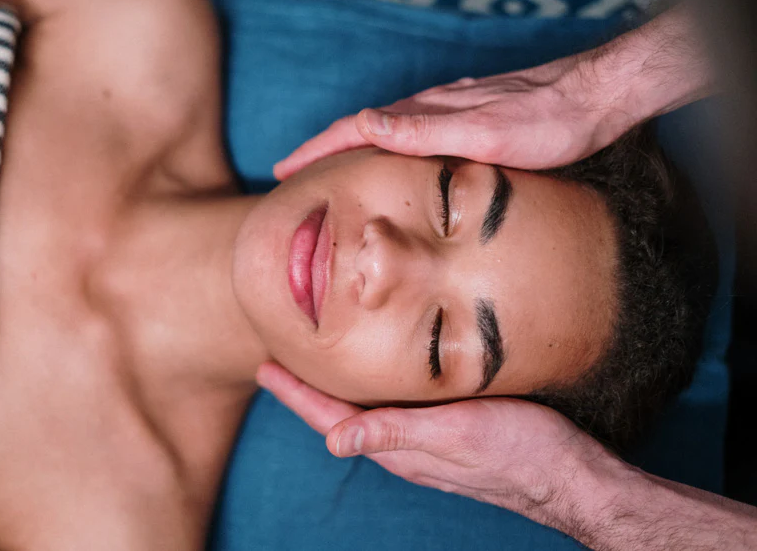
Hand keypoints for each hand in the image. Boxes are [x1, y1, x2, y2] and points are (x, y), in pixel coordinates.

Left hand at [256, 361, 619, 525]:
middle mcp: (406, 447)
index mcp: (399, 447)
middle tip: (278, 361)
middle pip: (341, 416)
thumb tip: (334, 442)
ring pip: (368, 412)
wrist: (573, 476)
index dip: (296, 393)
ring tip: (315, 367)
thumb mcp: (456, 435)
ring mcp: (427, 443)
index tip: (265, 367)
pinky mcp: (450, 434)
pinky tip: (380, 377)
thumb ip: (397, 433)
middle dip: (307, 390)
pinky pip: (396, 410)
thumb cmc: (520, 451)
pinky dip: (374, 390)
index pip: (331, 418)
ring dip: (337, 390)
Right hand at [274, 56, 622, 178]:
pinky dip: (385, 149)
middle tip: (292, 175)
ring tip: (329, 172)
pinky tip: (392, 161)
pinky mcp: (467, 119)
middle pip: (360, 130)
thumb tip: (361, 125)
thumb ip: (422, 130)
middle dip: (322, 151)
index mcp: (425, 115)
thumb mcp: (483, 133)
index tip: (282, 171)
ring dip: (350, 150)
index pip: (352, 130)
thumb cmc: (545, 122)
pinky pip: (410, 135)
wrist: (595, 98)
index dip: (314, 151)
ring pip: (384, 132)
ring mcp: (448, 113)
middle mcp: (431, 110)